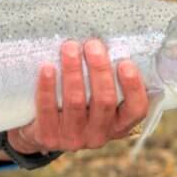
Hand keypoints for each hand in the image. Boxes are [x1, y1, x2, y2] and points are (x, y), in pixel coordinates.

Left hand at [0, 39, 148, 160]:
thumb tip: (107, 38)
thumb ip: (104, 78)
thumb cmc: (75, 105)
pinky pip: (47, 109)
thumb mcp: (94, 99)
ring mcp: (74, 139)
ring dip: (73, 72)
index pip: (136, 109)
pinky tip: (47, 67)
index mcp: (118, 124)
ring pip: (75, 102)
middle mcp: (99, 135)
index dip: (133, 87)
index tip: (126, 62)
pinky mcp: (48, 137)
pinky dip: (47, 87)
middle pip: (104, 101)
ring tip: (69, 47)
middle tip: (92, 44)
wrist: (39, 133)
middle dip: (98, 70)